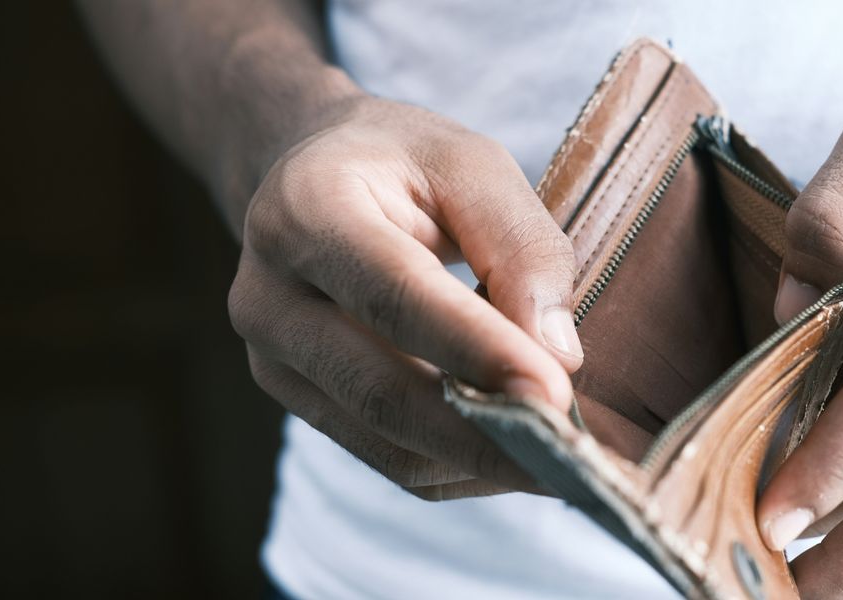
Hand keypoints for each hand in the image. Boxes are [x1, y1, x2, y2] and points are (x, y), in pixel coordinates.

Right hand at [229, 95, 583, 498]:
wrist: (311, 176)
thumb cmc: (402, 163)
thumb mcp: (473, 165)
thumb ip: (520, 247)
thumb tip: (558, 356)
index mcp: (307, 210)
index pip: (396, 296)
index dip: (478, 351)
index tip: (555, 394)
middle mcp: (270, 294)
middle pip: (382, 391)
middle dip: (485, 434)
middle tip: (572, 455)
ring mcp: (272, 359)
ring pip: (386, 442)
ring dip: (479, 461)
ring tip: (559, 458)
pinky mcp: (297, 401)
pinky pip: (388, 459)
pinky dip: (459, 466)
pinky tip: (512, 450)